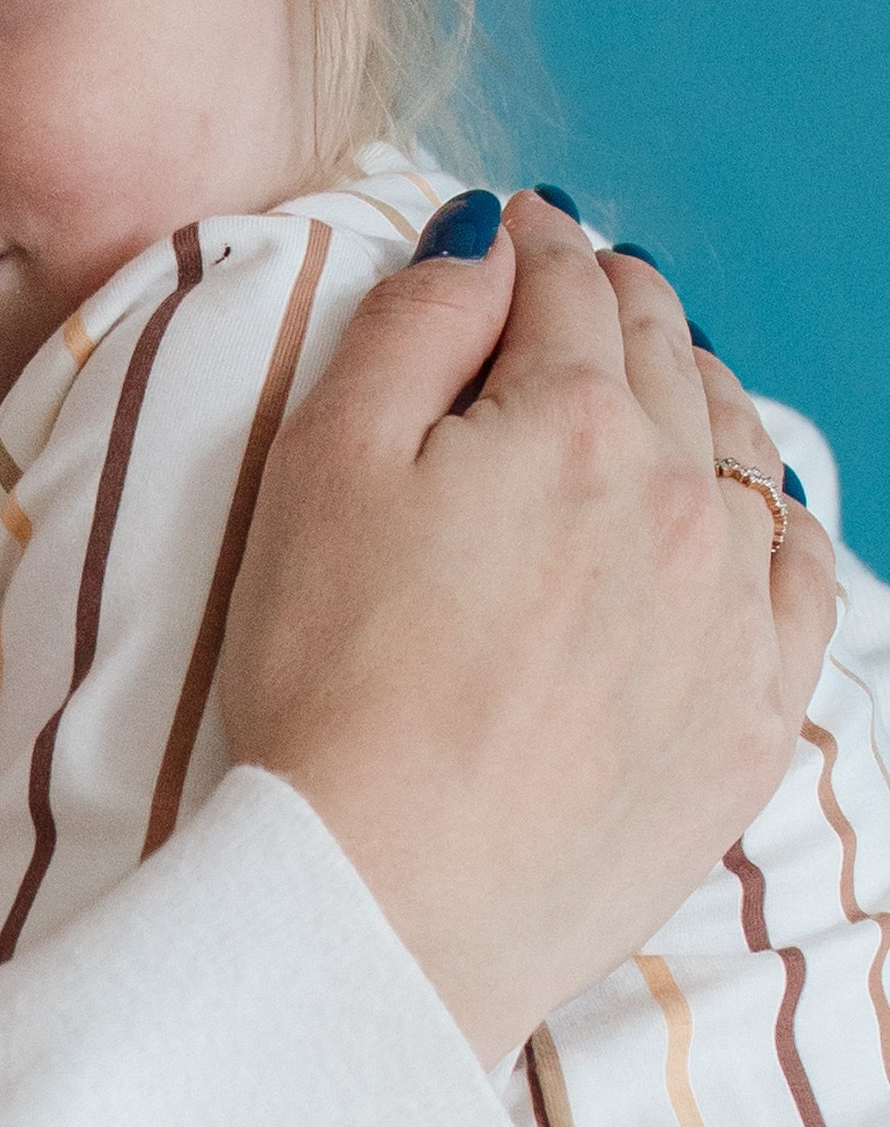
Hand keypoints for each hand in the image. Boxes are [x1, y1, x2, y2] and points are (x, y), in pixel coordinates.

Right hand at [222, 192, 835, 1065]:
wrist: (385, 898)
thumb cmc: (328, 679)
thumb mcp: (322, 466)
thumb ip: (412, 329)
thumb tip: (485, 241)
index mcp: (574, 425)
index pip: (566, 290)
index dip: (535, 242)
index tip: (519, 228)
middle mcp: (681, 505)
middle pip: (667, 358)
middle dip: (620, 303)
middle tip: (584, 282)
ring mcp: (732, 618)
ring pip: (745, 459)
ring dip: (700, 398)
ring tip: (663, 380)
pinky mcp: (750, 721)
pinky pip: (803, 584)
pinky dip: (778, 524)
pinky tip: (751, 516)